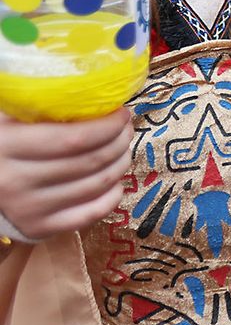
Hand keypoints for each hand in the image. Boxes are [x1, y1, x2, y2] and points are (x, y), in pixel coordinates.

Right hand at [0, 108, 132, 239]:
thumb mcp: (7, 117)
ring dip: (120, 164)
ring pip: (96, 185)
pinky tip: (115, 180)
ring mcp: (28, 209)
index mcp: (6, 145)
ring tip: (123, 149)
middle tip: (126, 128)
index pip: (74, 138)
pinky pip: (91, 214)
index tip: (121, 113)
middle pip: (90, 161)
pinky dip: (112, 196)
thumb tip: (92, 95)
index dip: (108, 126)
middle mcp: (16, 181)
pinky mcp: (38, 228)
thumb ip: (39, 106)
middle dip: (119, 141)